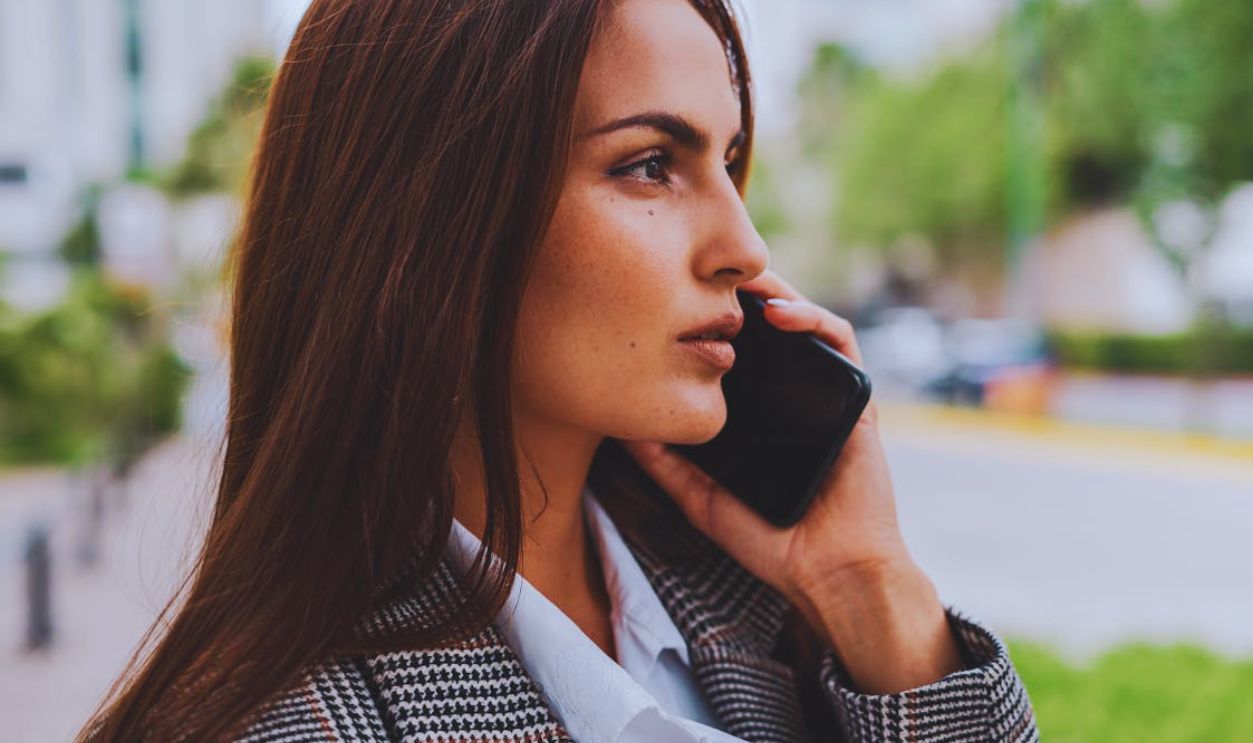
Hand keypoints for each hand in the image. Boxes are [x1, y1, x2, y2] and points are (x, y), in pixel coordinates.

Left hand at [622, 268, 908, 611]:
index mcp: (758, 414)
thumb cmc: (769, 542)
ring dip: (773, 292)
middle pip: (766, 329)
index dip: (708, 323)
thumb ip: (666, 465)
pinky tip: (778, 313)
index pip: (735, 354)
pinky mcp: (856, 398)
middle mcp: (792, 397)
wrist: (830, 573)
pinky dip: (811, 318)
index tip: (671, 303)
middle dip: (737, 296)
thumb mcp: (701, 497)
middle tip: (702, 274)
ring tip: (738, 281)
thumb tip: (622, 427)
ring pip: (802, 322)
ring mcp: (825, 394)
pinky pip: (841, 342)